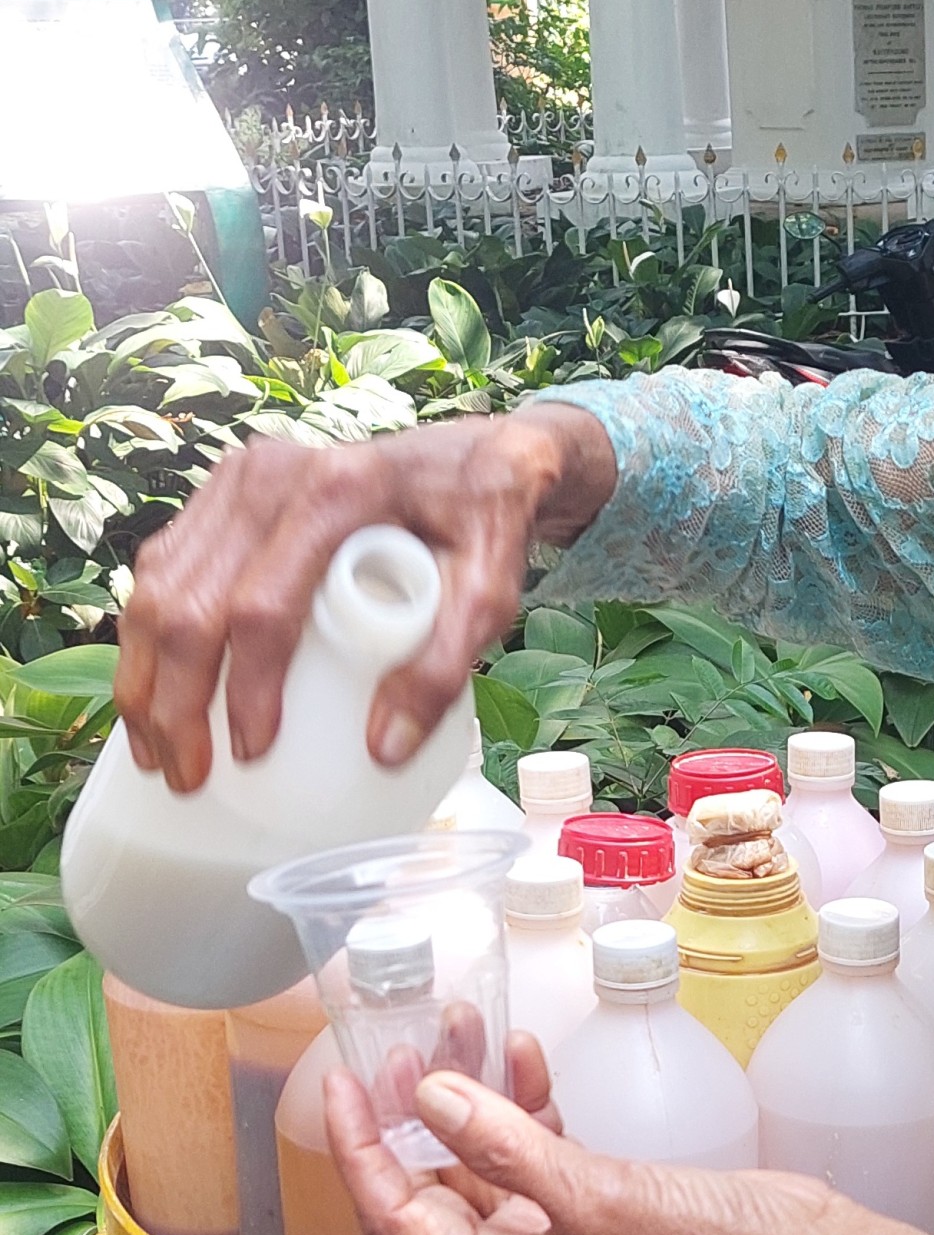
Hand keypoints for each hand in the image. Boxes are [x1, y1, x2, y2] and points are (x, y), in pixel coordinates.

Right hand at [114, 403, 617, 792]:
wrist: (477, 457)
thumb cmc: (483, 522)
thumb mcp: (489, 592)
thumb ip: (445, 665)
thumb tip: (384, 749)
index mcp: (337, 494)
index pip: (264, 607)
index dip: (248, 689)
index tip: (251, 752)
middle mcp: (272, 476)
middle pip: (191, 603)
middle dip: (175, 702)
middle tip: (185, 777)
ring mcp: (239, 479)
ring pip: (159, 587)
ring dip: (144, 676)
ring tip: (153, 752)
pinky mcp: (224, 492)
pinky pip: (163, 568)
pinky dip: (145, 635)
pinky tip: (152, 692)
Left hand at [323, 1062, 933, 1234]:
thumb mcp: (601, 1198)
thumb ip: (508, 1146)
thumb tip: (429, 1094)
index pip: (399, 1219)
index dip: (363, 1149)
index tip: (343, 1081)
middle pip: (432, 1189)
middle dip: (413, 1111)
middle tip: (403, 1037)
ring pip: (483, 1164)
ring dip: (469, 1096)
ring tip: (463, 1025)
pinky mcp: (598, 1213)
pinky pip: (536, 1156)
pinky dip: (524, 1106)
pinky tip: (522, 1058)